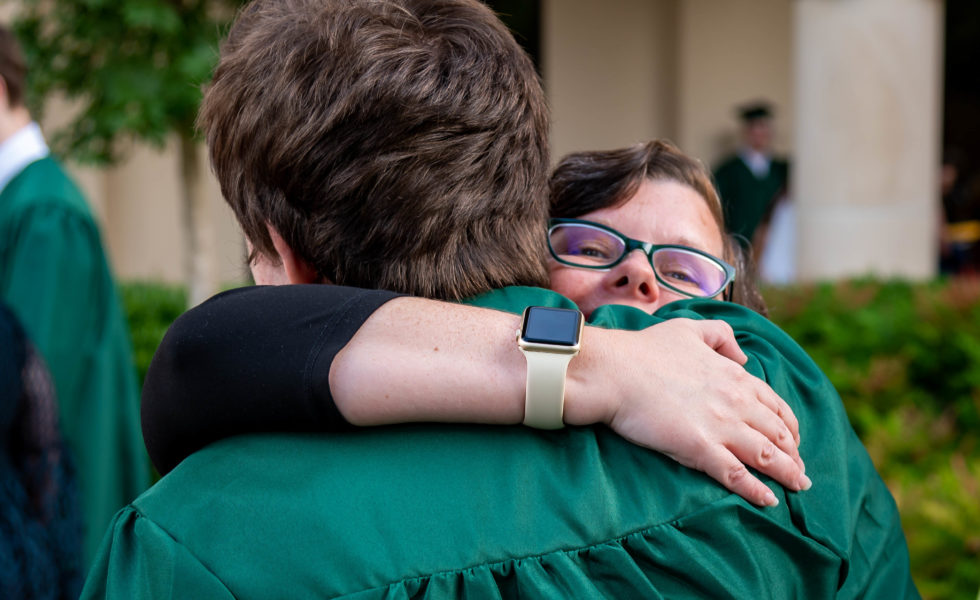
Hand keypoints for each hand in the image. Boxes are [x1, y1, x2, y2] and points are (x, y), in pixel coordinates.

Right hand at [566, 318, 807, 506]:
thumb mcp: (689, 329)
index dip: (789, 426)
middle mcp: (735, 402)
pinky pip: (737, 475)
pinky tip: (769, 500)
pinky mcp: (700, 448)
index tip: (794, 440)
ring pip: (766, 456)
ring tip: (798, 487)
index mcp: (734, 376)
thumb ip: (721, 336)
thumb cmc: (645, 350)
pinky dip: (757, 490)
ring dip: (787, 474)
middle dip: (794, 454)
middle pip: (778, 434)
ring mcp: (720, 426)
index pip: (775, 405)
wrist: (615, 371)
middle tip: (800, 471)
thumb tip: (743, 357)